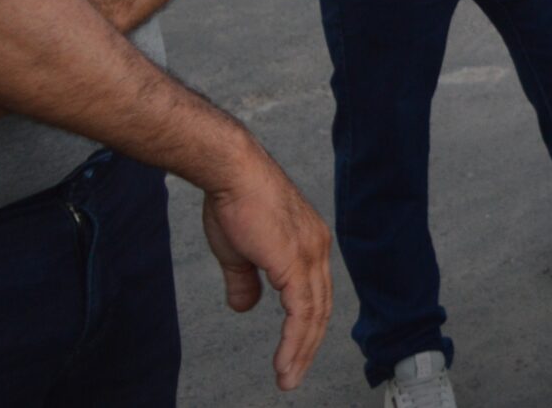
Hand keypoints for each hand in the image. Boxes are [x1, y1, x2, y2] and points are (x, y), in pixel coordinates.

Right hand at [199, 143, 334, 392]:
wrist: (231, 172)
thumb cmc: (233, 201)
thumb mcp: (239, 251)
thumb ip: (246, 281)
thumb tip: (245, 307)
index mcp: (309, 243)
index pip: (315, 294)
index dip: (305, 326)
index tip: (294, 353)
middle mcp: (318, 249)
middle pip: (320, 309)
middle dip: (307, 346)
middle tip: (292, 375)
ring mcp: (310, 254)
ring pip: (313, 315)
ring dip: (300, 351)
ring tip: (287, 378)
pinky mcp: (296, 262)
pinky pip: (301, 312)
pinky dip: (294, 341)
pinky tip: (285, 362)